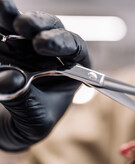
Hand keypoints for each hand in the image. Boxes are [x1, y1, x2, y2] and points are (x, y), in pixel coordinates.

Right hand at [0, 0, 89, 150]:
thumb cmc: (31, 124)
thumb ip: (24, 100)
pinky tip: (1, 6)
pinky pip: (4, 27)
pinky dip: (1, 19)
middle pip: (53, 31)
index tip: (42, 45)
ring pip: (27, 25)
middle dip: (41, 26)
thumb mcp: (34, 120)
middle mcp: (54, 54)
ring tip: (4, 7)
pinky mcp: (7, 44)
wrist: (8, 128)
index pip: (76, 50)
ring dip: (15, 16)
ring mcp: (29, 46)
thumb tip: (10, 77)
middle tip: (24, 26)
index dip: (63, 43)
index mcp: (73, 71)